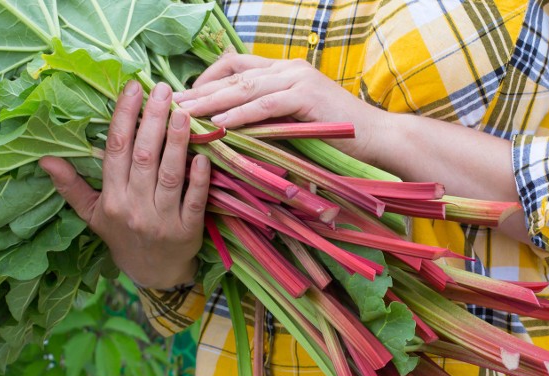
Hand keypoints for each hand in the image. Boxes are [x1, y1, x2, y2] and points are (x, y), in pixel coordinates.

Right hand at [39, 82, 210, 289]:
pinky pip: (195, 199)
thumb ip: (71, 186)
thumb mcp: (93, 214)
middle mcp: (135, 208)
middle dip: (153, 120)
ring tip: (183, 111)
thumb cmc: (123, 236)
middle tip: (163, 89)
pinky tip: (202, 154)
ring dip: (176, 141)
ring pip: (170, 174)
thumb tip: (44, 158)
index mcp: (111, 199)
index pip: (115, 150)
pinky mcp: (188, 230)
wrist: (154, 274)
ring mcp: (163, 220)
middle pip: (143, 157)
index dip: (124, 117)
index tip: (133, 87)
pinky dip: (199, 177)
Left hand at [172, 53, 388, 161]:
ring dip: (211, 103)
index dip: (206, 79)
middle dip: (199, 92)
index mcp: (283, 70)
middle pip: (233, 76)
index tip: (185, 98)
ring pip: (244, 89)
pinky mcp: (306, 97)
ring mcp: (298, 79)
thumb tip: (232, 134)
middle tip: (170, 106)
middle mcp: (288, 69)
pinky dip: (240, 115)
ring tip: (184, 115)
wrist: (378, 136)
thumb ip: (267, 120)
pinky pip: (265, 106)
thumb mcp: (296, 122)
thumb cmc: (338, 135)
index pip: (235, 65)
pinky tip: (219, 124)